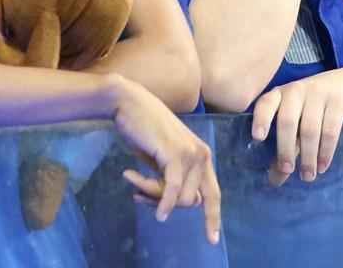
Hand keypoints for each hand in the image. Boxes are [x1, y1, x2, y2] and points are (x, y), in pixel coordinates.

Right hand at [111, 79, 220, 244]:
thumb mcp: (161, 161)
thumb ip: (173, 179)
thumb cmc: (143, 130)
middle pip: (190, 201)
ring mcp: (192, 153)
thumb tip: (180, 204)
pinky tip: (147, 203)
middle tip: (138, 194)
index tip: (211, 239)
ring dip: (153, 194)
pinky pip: (171, 189)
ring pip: (179, 197)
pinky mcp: (176, 153)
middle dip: (164, 202)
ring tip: (132, 178)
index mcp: (202, 156)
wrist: (128, 103)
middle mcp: (203, 155)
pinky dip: (161, 201)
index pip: (213, 194)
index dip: (212, 218)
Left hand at [250, 67, 342, 186]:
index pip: (266, 103)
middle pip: (287, 121)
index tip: (257, 138)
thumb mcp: (299, 117)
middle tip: (287, 170)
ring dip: (308, 156)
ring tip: (308, 176)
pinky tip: (323, 166)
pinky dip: (326, 151)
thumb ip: (286, 144)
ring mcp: (318, 94)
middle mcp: (296, 91)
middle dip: (285, 148)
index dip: (261, 119)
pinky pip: (330, 130)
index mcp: (280, 93)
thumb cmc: (315, 105)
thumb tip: (274, 179)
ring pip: (309, 129)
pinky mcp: (338, 102)